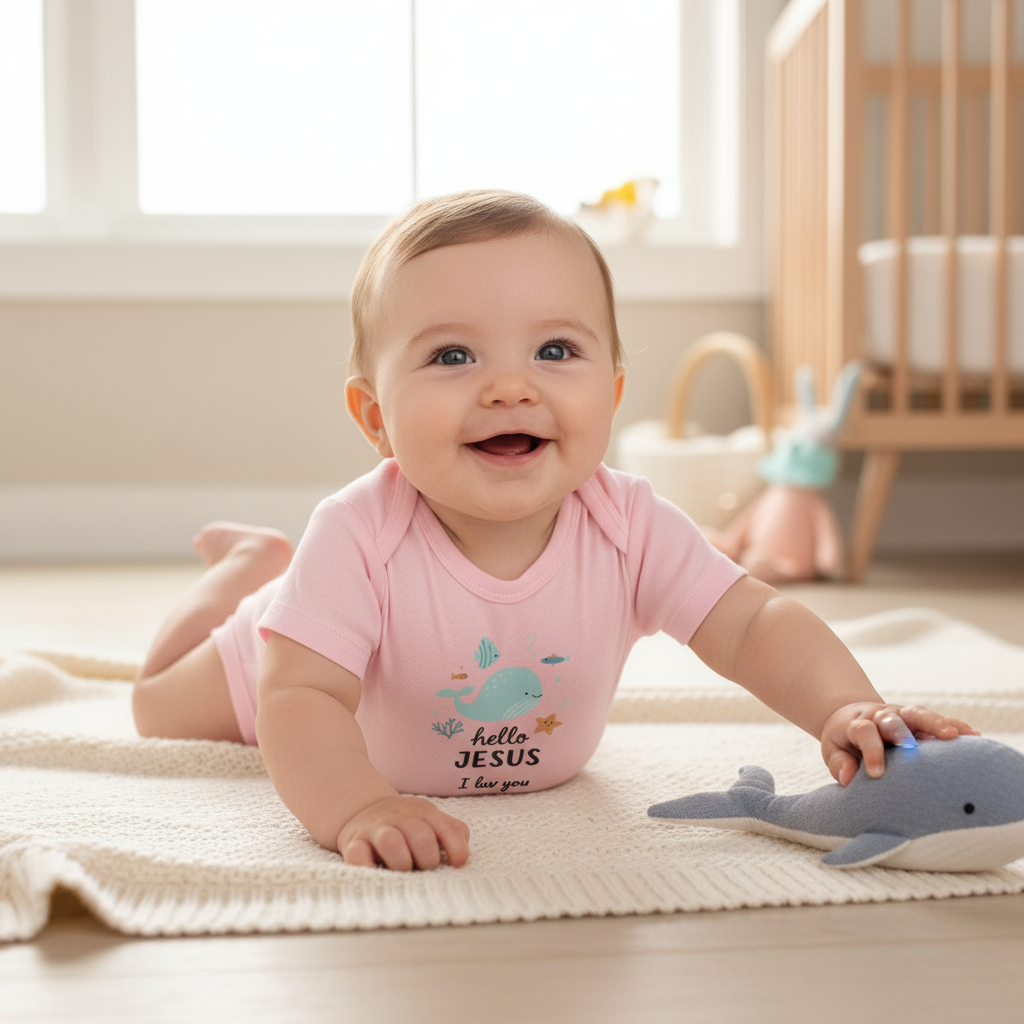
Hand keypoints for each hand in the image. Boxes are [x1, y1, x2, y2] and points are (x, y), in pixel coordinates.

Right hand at [337, 795, 470, 870]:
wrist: (363, 809)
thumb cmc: (407, 826)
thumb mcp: (431, 821)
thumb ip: (452, 833)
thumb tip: (461, 857)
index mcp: (425, 813)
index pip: (449, 828)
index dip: (457, 848)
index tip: (457, 864)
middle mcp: (401, 818)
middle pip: (422, 837)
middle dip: (428, 860)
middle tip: (425, 869)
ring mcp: (376, 830)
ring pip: (391, 842)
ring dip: (402, 862)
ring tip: (403, 872)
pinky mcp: (353, 843)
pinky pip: (357, 855)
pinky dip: (367, 867)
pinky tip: (376, 874)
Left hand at [821, 703, 979, 785]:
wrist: (852, 717)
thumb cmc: (844, 741)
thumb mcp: (833, 751)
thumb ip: (839, 763)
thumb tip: (847, 778)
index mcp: (857, 724)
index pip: (864, 732)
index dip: (871, 751)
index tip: (876, 774)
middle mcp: (880, 715)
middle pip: (892, 718)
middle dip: (902, 732)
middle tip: (913, 748)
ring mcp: (901, 714)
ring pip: (918, 714)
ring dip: (936, 723)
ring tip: (955, 736)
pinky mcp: (917, 719)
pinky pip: (937, 719)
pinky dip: (954, 725)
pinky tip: (973, 735)